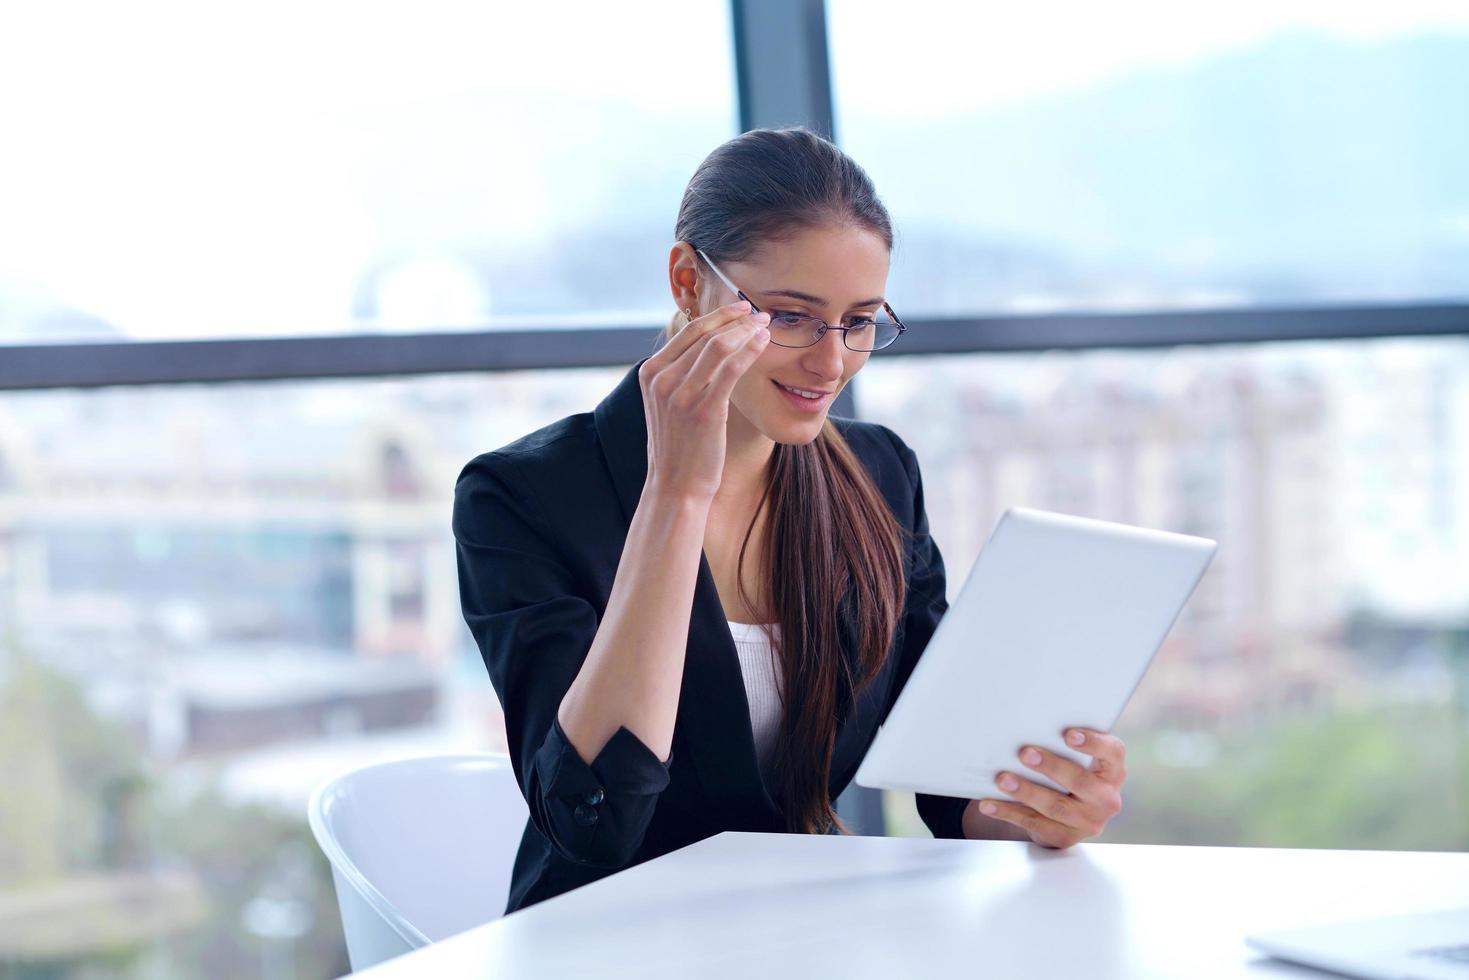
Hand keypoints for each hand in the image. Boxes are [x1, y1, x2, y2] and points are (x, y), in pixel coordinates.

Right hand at [638, 300, 770, 500]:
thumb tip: (706, 347)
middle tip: (760, 313)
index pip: (688, 331)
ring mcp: (681, 394)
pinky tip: (765, 343)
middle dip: (736, 318)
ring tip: (766, 324)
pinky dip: (751, 350)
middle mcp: (661, 379)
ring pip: (719, 346)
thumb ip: (679, 375)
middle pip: (704, 333)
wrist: (676, 486)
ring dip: (747, 330)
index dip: (718, 316)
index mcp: (651, 373)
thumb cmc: (679, 447)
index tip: (741, 308)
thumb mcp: (668, 404)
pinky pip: (732, 368)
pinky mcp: (704, 409)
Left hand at [969, 728, 1126, 848]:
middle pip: (1080, 782)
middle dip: (1051, 767)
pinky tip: (990, 804)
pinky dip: (1008, 812)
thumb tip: (1027, 725)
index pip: (1112, 753)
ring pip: (1055, 806)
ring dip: (1026, 792)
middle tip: (1025, 754)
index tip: (1068, 734)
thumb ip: (1063, 745)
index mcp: (1112, 771)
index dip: (1092, 743)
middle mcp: (1106, 798)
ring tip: (1002, 780)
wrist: (1070, 814)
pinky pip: (1035, 824)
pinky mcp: (1066, 836)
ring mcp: (1088, 821)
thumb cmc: (1070, 772)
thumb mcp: (1077, 759)